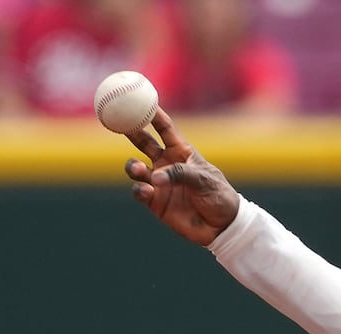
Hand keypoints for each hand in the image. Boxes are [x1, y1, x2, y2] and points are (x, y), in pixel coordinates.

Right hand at [123, 108, 239, 245]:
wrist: (222, 227)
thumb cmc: (219, 197)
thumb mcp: (205, 180)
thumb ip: (181, 174)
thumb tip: (155, 176)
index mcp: (181, 152)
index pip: (164, 128)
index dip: (152, 113)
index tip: (139, 98)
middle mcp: (167, 163)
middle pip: (142, 141)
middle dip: (129, 130)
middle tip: (118, 123)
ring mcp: (158, 182)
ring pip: (135, 168)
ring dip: (133, 166)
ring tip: (138, 169)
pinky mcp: (154, 201)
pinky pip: (138, 191)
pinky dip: (139, 189)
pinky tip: (147, 190)